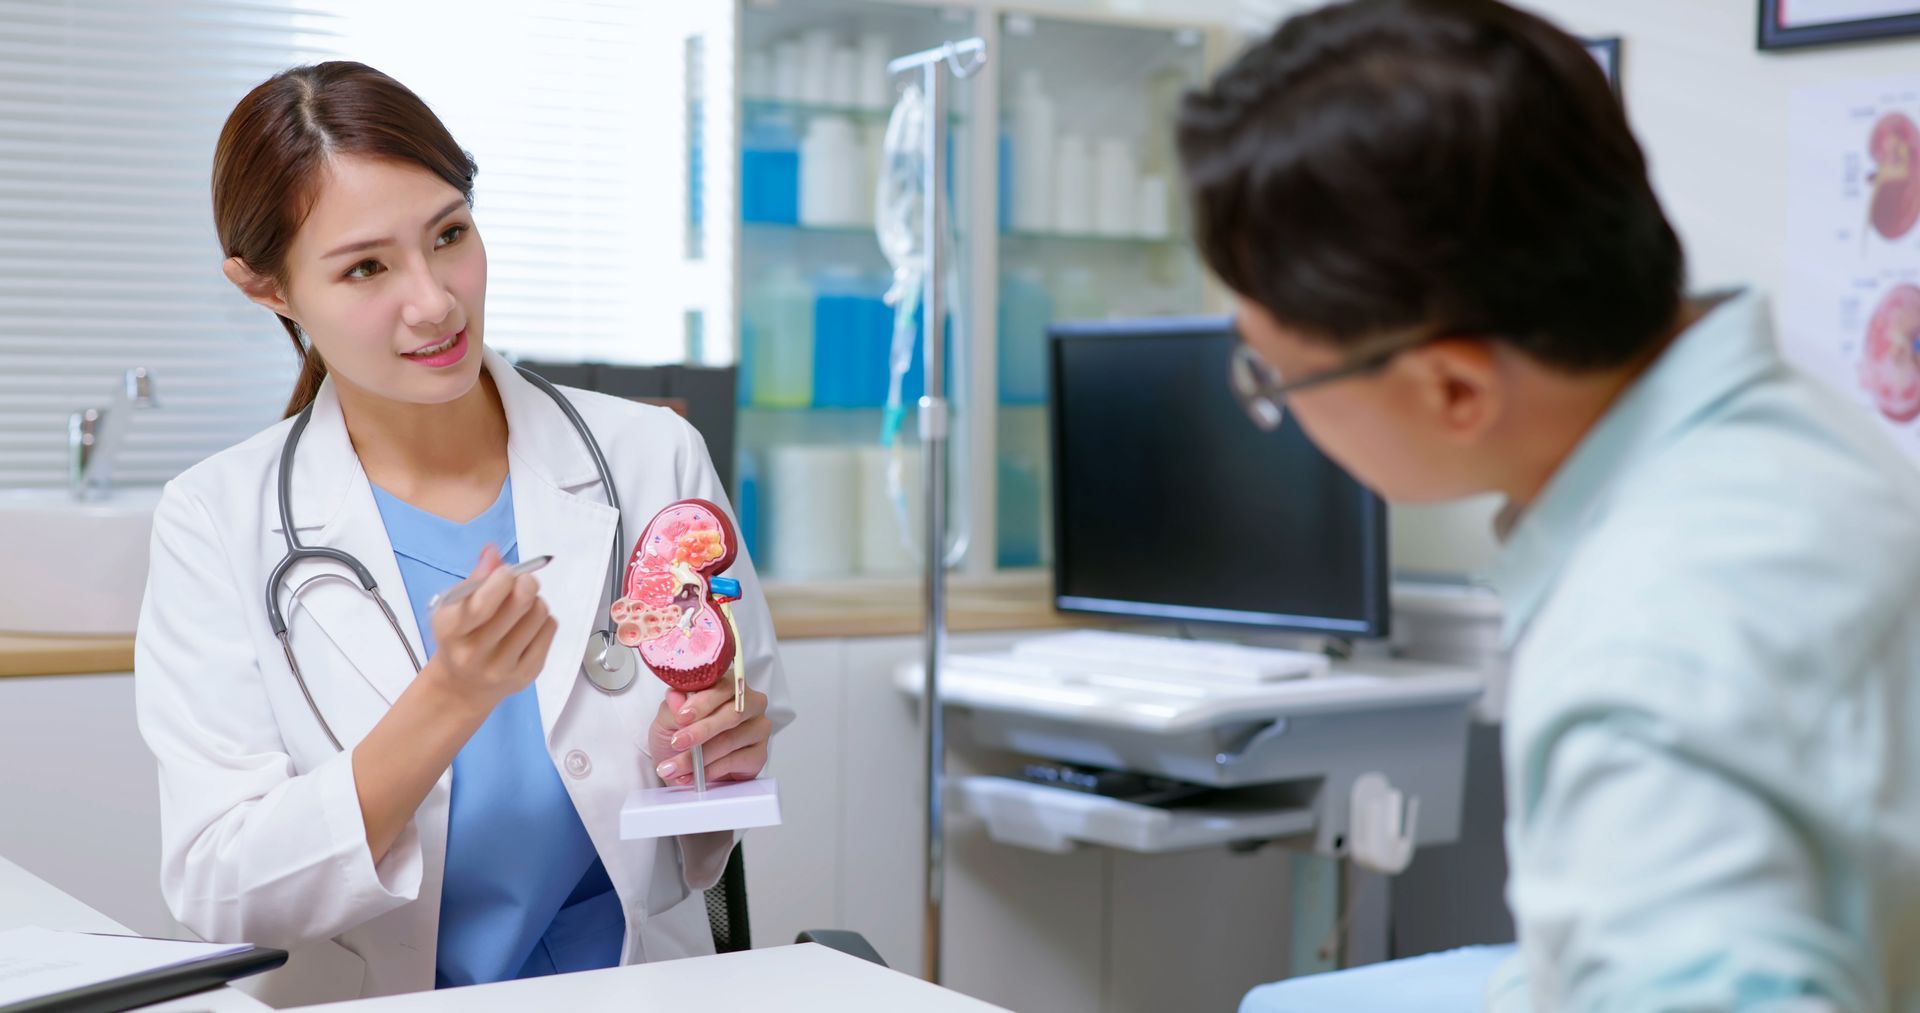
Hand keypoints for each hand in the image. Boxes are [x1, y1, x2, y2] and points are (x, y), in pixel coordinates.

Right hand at [423, 545, 558, 713]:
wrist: (463, 687)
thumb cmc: (459, 637)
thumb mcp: (454, 608)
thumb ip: (474, 579)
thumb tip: (493, 552)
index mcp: (451, 632)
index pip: (481, 605)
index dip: (501, 581)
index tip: (507, 572)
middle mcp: (475, 653)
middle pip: (518, 605)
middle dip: (526, 583)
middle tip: (522, 581)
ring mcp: (503, 667)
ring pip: (539, 614)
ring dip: (536, 600)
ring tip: (523, 605)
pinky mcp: (527, 674)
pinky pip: (549, 630)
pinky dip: (544, 619)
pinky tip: (529, 624)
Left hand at [647, 683, 770, 785]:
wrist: (682, 765)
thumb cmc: (679, 735)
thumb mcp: (668, 718)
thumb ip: (672, 706)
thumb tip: (676, 696)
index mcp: (729, 687)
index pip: (723, 687)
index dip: (703, 702)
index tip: (682, 716)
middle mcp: (750, 704)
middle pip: (732, 714)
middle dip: (701, 730)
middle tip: (678, 742)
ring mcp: (758, 729)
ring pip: (730, 741)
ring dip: (698, 757)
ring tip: (675, 767)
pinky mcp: (759, 755)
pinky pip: (735, 762)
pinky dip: (710, 770)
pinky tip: (694, 776)